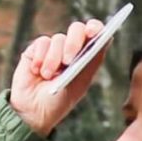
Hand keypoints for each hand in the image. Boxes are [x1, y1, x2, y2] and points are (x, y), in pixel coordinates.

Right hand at [10, 19, 105, 136]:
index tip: (93, 32)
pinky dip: (40, 57)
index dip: (96, 28)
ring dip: (53, 59)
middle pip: (77, 29)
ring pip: (58, 39)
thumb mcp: (80, 83)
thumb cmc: (59, 102)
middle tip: (68, 60)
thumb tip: (107, 38)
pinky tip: (37, 72)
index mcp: (85, 57)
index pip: (94, 33)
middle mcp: (70, 49)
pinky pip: (42, 43)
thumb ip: (92, 61)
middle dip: (74, 42)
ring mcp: (53, 49)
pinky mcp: (35, 50)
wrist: (34, 112)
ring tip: (48, 77)